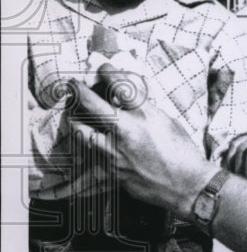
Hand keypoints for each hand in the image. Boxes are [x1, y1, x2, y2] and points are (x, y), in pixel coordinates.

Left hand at [57, 73, 215, 216]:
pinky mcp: (111, 175)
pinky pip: (84, 176)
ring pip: (82, 135)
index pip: (120, 86)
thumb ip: (144, 107)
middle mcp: (125, 135)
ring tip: (73, 116)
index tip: (101, 66)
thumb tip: (127, 93)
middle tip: (73, 86)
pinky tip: (54, 180)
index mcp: (143, 118)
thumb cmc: (182, 153)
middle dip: (79, 93)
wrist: (188, 185)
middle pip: (92, 108)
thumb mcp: (166, 121)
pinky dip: (68, 178)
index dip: (107, 72)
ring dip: (74, 122)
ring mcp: (114, 156)